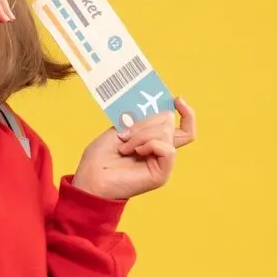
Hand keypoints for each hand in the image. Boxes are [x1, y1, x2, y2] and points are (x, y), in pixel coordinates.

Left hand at [72, 97, 197, 200]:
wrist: (90, 177)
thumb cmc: (100, 157)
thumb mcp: (120, 129)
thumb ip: (141, 120)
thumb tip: (161, 111)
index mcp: (154, 141)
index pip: (184, 127)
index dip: (186, 112)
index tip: (177, 99)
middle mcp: (161, 151)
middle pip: (169, 122)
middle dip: (145, 123)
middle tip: (124, 135)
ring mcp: (162, 163)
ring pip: (166, 132)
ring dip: (141, 135)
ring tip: (124, 147)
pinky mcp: (161, 174)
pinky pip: (167, 149)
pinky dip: (150, 145)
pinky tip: (135, 152)